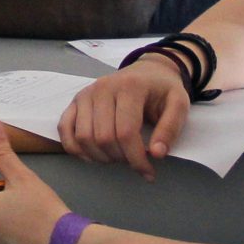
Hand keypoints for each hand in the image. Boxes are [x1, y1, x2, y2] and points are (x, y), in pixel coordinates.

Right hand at [60, 60, 188, 182]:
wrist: (148, 71)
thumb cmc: (162, 90)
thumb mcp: (179, 104)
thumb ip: (170, 129)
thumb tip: (156, 154)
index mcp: (130, 87)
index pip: (126, 132)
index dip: (136, 159)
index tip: (148, 172)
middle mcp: (103, 87)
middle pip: (104, 138)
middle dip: (120, 158)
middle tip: (133, 161)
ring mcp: (86, 93)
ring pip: (83, 137)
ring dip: (100, 157)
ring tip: (117, 157)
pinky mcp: (76, 100)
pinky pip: (64, 129)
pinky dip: (74, 148)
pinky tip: (92, 155)